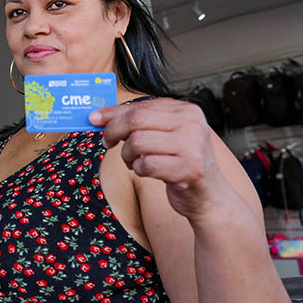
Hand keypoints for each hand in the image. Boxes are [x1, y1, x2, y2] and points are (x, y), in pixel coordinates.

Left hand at [91, 99, 228, 222]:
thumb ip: (138, 122)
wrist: (208, 196)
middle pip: (136, 120)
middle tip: (107, 142)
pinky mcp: (189, 169)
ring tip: (134, 161)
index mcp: (186, 110)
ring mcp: (193, 146)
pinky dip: (138, 169)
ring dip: (127, 155)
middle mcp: (192, 124)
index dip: (113, 113)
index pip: (140, 106)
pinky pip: (146, 164)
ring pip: (137, 142)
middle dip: (114, 131)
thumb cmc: (180, 163)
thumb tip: (99, 116)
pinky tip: (147, 171)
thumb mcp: (164, 135)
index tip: (94, 119)